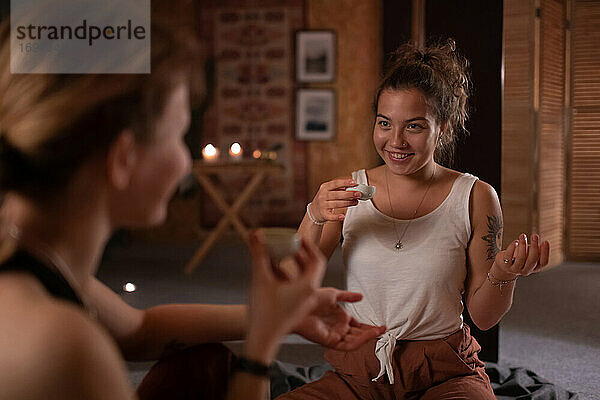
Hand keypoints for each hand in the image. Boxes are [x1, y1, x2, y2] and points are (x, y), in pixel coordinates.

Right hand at [245, 231, 325, 361]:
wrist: (261, 340)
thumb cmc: (264, 312)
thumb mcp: (260, 279)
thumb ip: (259, 254)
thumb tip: (255, 233)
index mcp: (308, 287)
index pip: (317, 260)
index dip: (309, 245)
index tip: (299, 236)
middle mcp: (309, 295)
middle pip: (312, 268)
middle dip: (301, 253)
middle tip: (290, 242)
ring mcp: (303, 302)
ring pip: (304, 278)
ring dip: (294, 264)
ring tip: (280, 254)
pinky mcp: (295, 308)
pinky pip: (297, 286)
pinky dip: (289, 275)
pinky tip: (272, 271)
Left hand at [293, 287, 385, 350]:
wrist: (298, 301)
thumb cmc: (310, 298)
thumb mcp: (334, 294)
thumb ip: (348, 296)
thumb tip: (361, 296)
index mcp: (340, 318)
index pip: (358, 326)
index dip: (370, 326)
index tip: (381, 325)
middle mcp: (338, 328)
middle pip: (359, 334)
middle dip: (372, 333)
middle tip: (384, 330)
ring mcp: (335, 335)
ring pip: (355, 340)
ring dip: (368, 337)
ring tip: (379, 332)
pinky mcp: (330, 341)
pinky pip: (347, 345)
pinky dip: (359, 341)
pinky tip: (367, 336)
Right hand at [310, 177, 360, 222]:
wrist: (314, 211)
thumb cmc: (324, 199)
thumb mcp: (328, 190)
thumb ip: (339, 188)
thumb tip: (353, 187)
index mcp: (325, 187)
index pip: (335, 183)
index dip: (345, 182)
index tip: (354, 182)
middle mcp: (323, 196)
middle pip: (337, 194)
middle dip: (349, 194)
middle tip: (358, 194)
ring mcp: (322, 205)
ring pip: (336, 204)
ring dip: (348, 203)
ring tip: (355, 202)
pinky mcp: (324, 214)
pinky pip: (331, 216)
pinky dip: (337, 216)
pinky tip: (343, 216)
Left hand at [493, 233, 549, 278]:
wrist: (504, 266)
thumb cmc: (519, 257)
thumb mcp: (530, 255)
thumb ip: (536, 251)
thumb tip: (542, 244)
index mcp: (535, 268)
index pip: (543, 262)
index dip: (545, 252)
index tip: (545, 241)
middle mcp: (526, 270)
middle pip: (532, 260)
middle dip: (534, 247)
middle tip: (535, 236)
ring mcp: (515, 269)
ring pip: (521, 258)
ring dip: (523, 245)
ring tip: (523, 236)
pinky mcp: (505, 265)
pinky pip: (509, 256)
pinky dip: (512, 248)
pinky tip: (515, 242)